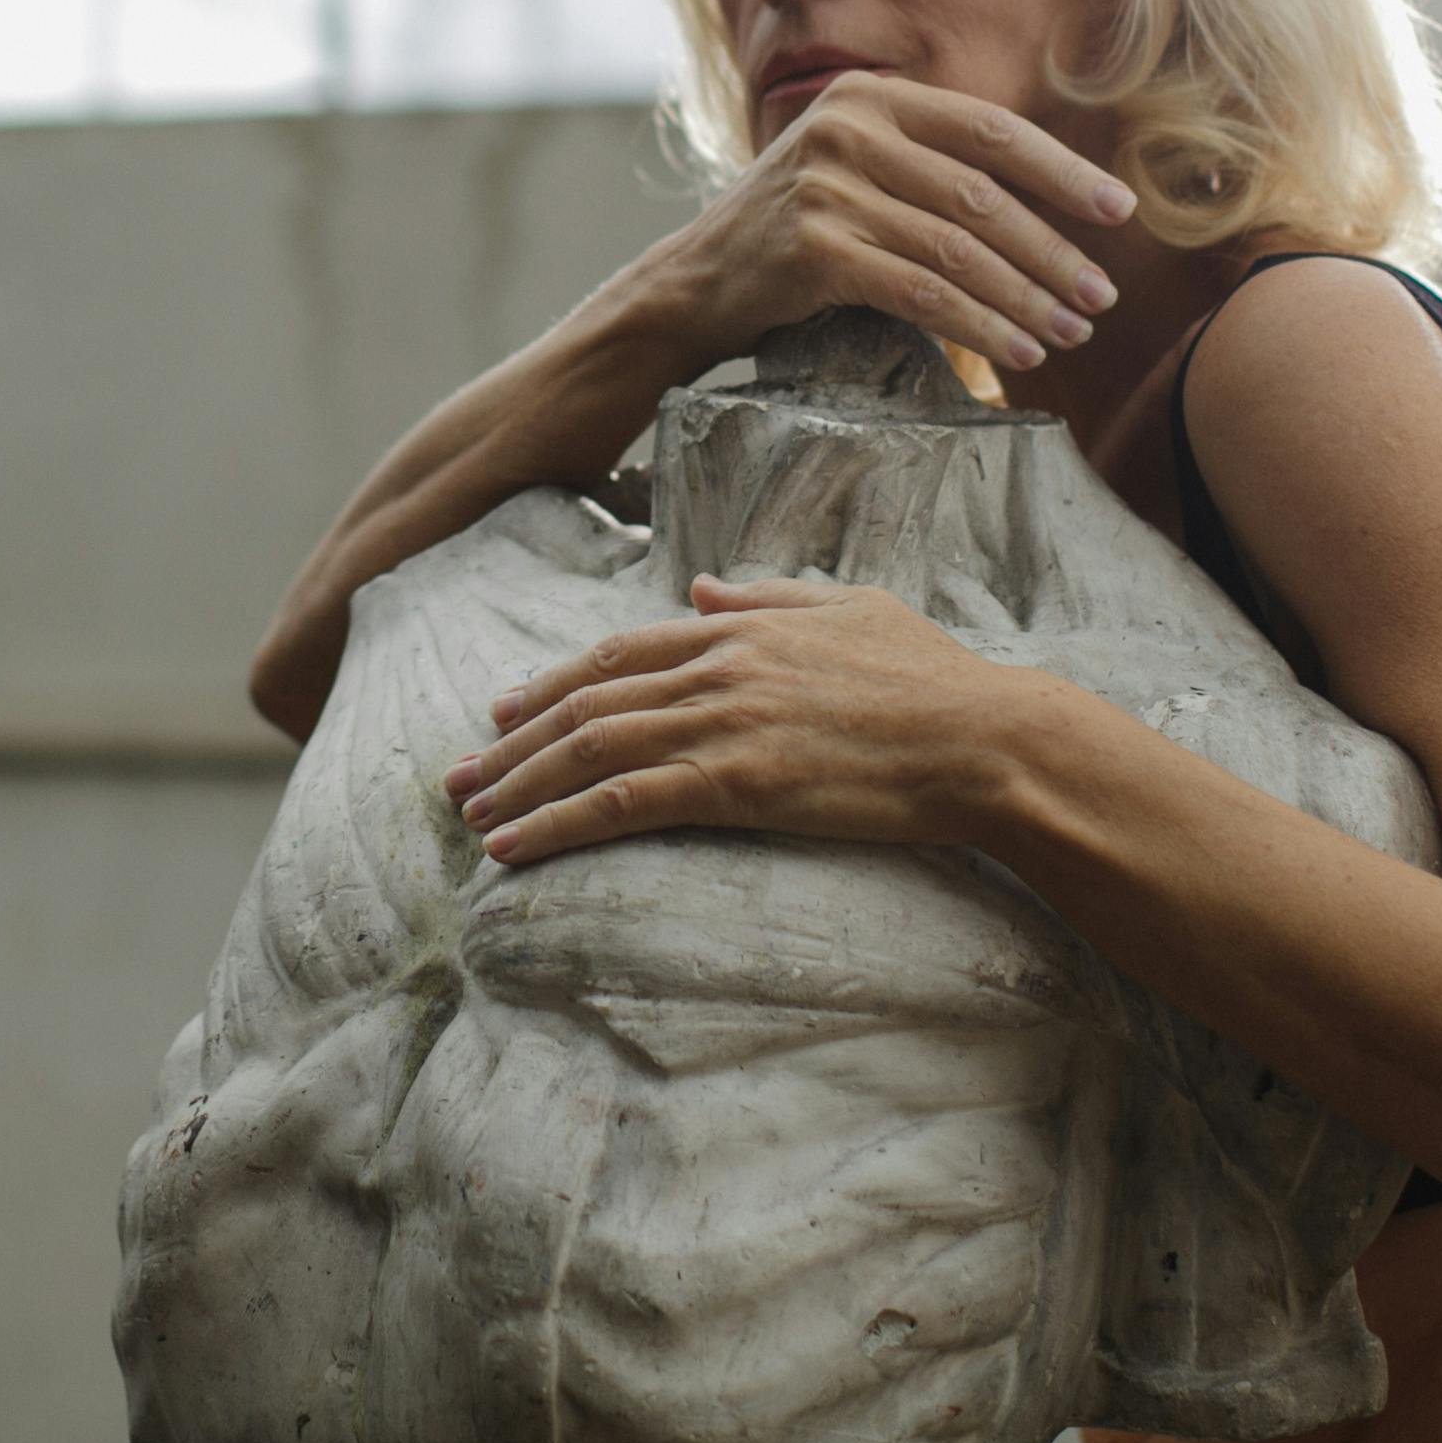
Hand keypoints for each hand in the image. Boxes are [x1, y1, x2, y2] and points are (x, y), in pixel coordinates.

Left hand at [439, 574, 1042, 865]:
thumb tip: (701, 592)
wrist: (983, 738)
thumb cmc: (934, 680)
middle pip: (587, 703)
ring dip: (519, 785)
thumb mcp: (850, 609)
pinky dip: (555, 824)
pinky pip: (620, 804)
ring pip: (589, 751)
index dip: (554, 683)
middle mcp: (716, 667)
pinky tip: (514, 850)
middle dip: (513, 741)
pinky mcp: (734, 782)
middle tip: (458, 775)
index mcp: (740, 629)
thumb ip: (766, 598)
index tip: (505, 711)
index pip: (621, 653)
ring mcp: (722, 722)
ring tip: (469, 816)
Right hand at [642, 73, 1134, 374]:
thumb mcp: (857, 170)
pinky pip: (921, 290)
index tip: (1118, 211)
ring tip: (1071, 332)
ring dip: (1026, 298)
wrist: (694, 283)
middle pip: (982, 194)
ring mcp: (827, 184)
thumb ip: (929, 167)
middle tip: (1102, 294)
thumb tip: (1051, 207)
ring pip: (958, 248)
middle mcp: (848, 126)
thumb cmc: (795, 235)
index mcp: (872, 96)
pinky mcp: (814, 248)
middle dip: (1053, 251)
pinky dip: (980, 325)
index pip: (990, 129)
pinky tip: (1017, 350)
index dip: (1061, 172)